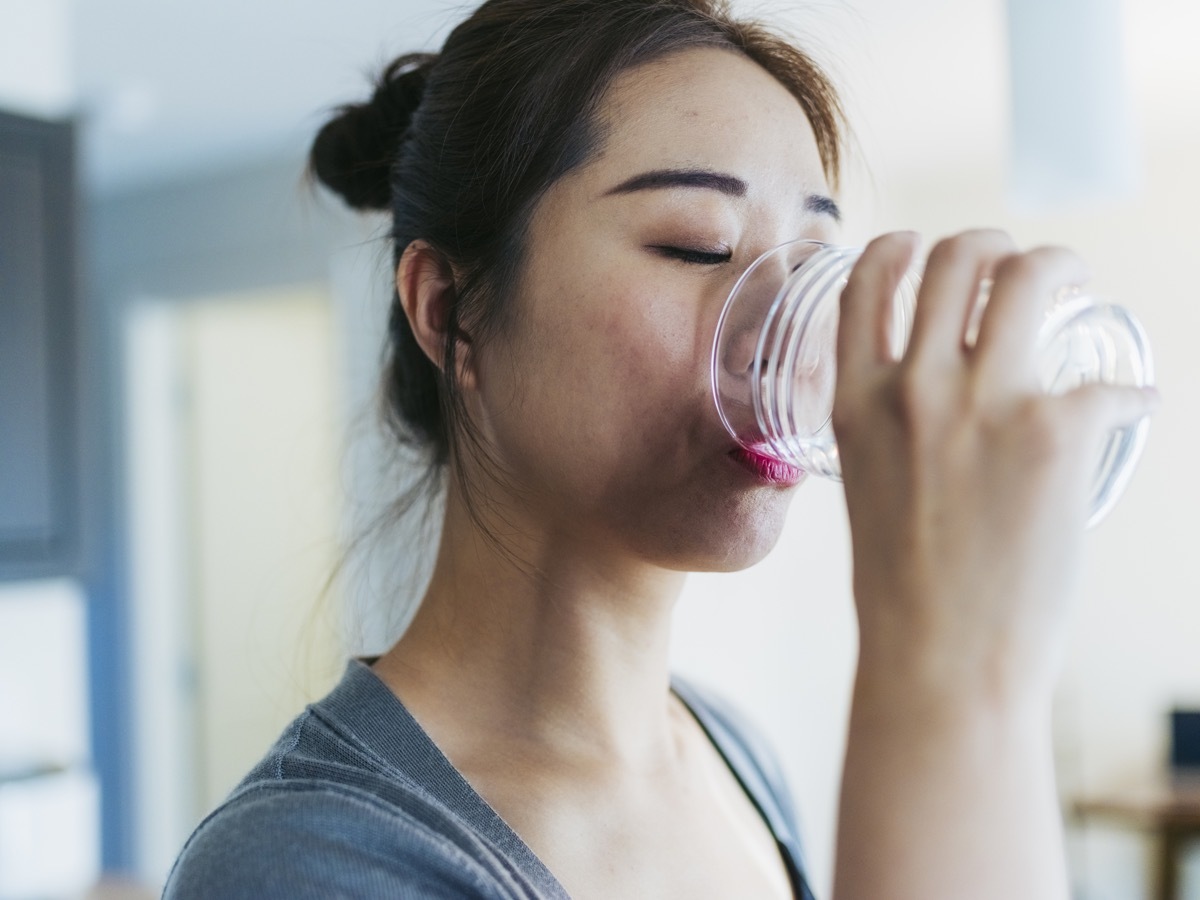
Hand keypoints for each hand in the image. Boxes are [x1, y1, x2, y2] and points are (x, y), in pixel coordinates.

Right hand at [832, 230, 1156, 704]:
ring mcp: (983, 403)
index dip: (903, 246)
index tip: (929, 254)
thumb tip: (931, 397)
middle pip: (957, 255)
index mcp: (854, 399)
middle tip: (1021, 270)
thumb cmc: (901, 590)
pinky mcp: (1054, 433)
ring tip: (1076, 289)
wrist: (941, 660)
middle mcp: (912, 385)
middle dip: (995, 245)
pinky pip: (1110, 383)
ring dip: (1062, 267)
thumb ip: (887, 427)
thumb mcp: (866, 484)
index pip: (867, 276)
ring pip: (1030, 275)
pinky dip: (1129, 392)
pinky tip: (1130, 408)